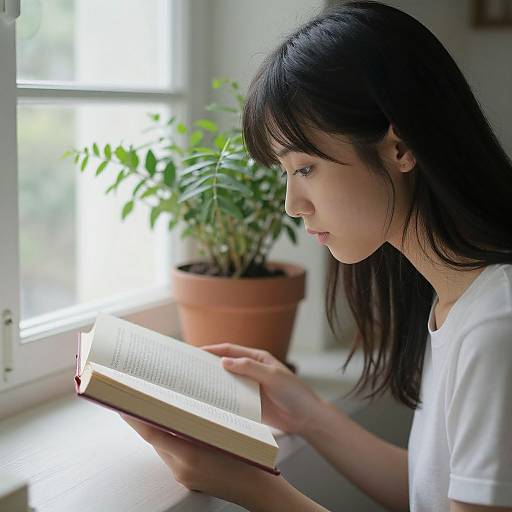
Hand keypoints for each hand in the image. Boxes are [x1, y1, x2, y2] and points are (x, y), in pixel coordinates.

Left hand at [119, 413, 283, 508]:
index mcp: (188, 456)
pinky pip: (171, 454)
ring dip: (156, 427)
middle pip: (154, 438)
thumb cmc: (246, 459)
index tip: (122, 400)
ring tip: (153, 406)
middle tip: (135, 396)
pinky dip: (168, 439)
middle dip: (143, 418)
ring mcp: (183, 475)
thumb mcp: (222, 434)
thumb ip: (196, 423)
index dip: (134, 416)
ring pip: (162, 445)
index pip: (151, 432)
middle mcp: (181, 468)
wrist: (257, 489)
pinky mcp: (188, 478)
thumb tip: (174, 406)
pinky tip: (174, 426)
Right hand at [199, 343, 325, 435]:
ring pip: (226, 383)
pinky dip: (221, 400)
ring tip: (193, 387)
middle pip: (225, 365)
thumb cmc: (294, 392)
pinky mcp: (249, 403)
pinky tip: (209, 403)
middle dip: (208, 366)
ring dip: (212, 384)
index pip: (231, 351)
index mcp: (257, 358)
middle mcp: (250, 371)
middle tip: (189, 369)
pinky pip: (232, 399)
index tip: (196, 352)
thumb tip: (223, 361)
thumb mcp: (272, 377)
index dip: (213, 350)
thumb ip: (249, 368)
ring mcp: (249, 387)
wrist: (306, 418)